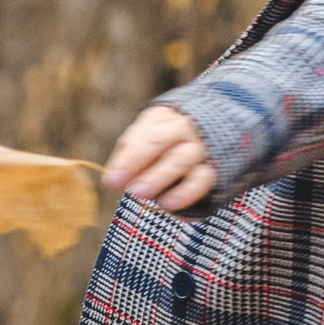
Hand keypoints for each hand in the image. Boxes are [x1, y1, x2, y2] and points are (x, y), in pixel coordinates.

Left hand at [102, 105, 217, 211]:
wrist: (210, 133)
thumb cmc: (166, 139)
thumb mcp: (146, 136)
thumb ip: (129, 154)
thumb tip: (112, 178)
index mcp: (163, 119)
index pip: (144, 136)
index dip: (128, 159)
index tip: (112, 180)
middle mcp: (183, 130)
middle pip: (161, 142)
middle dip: (142, 163)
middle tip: (130, 189)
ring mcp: (199, 149)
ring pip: (182, 161)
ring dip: (162, 178)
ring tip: (145, 196)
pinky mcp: (212, 170)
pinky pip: (202, 181)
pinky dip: (186, 194)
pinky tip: (168, 205)